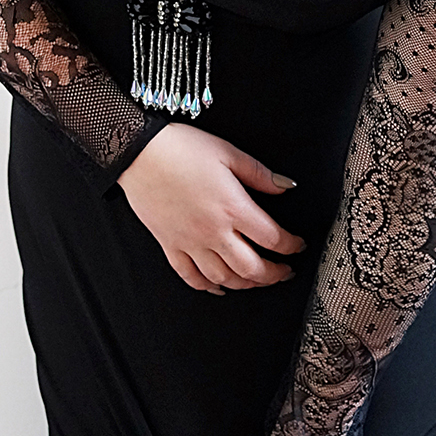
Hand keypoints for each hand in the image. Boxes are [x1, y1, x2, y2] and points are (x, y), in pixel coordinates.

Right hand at [117, 125, 304, 293]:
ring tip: (258, 280)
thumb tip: (285, 187)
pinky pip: (191, 277)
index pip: (273, 238)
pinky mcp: (170, 246)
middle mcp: (213, 231)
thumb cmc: (179, 149)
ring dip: (246, 284)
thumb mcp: (228, 153)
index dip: (291, 246)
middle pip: (252, 267)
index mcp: (233, 207)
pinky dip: (208, 287)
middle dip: (275, 274)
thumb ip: (260, 174)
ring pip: (224, 277)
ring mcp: (191, 242)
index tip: (297, 245)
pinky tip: (219, 286)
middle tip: (285, 271)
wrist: (138, 153)